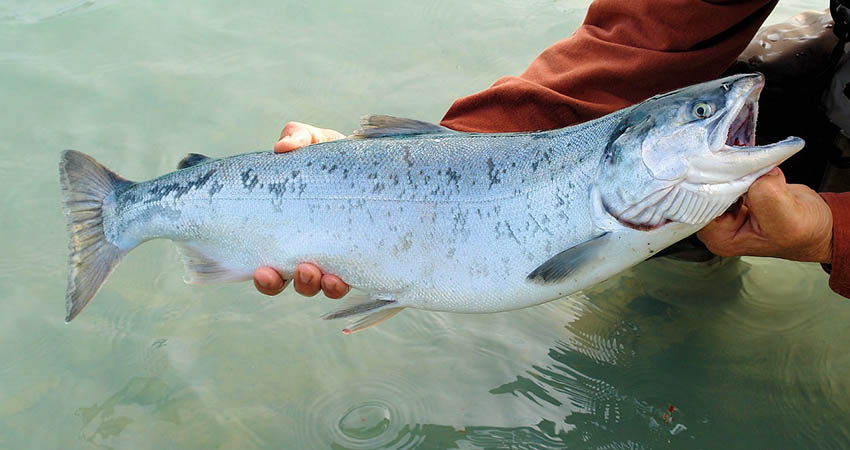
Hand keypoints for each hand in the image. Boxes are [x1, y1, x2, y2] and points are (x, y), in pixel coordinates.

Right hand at [253, 122, 349, 297]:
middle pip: (293, 282)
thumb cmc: (336, 156)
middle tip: (301, 271)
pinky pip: (352, 279)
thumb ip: (297, 137)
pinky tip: (342, 277)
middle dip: (295, 283)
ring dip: (318, 285)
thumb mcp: (314, 142)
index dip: (265, 276)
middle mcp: (309, 250)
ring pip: (321, 286)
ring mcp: (336, 256)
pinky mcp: (362, 256)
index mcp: (290, 232)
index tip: (263, 270)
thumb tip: (282, 147)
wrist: (375, 162)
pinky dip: (343, 282)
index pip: (270, 264)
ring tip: (323, 276)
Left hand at [697, 167, 832, 262]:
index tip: (724, 167)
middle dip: (720, 173)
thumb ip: (765, 195)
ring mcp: (724, 210)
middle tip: (735, 159)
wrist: (818, 224)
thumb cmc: (804, 231)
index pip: (699, 205)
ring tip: (746, 162)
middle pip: (703, 192)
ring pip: (715, 180)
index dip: (710, 184)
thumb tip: (755, 173)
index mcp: (720, 238)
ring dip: (731, 168)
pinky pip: (728, 175)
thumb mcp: (786, 217)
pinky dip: (740, 166)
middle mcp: (716, 225)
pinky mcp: (735, 194)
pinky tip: (751, 164)